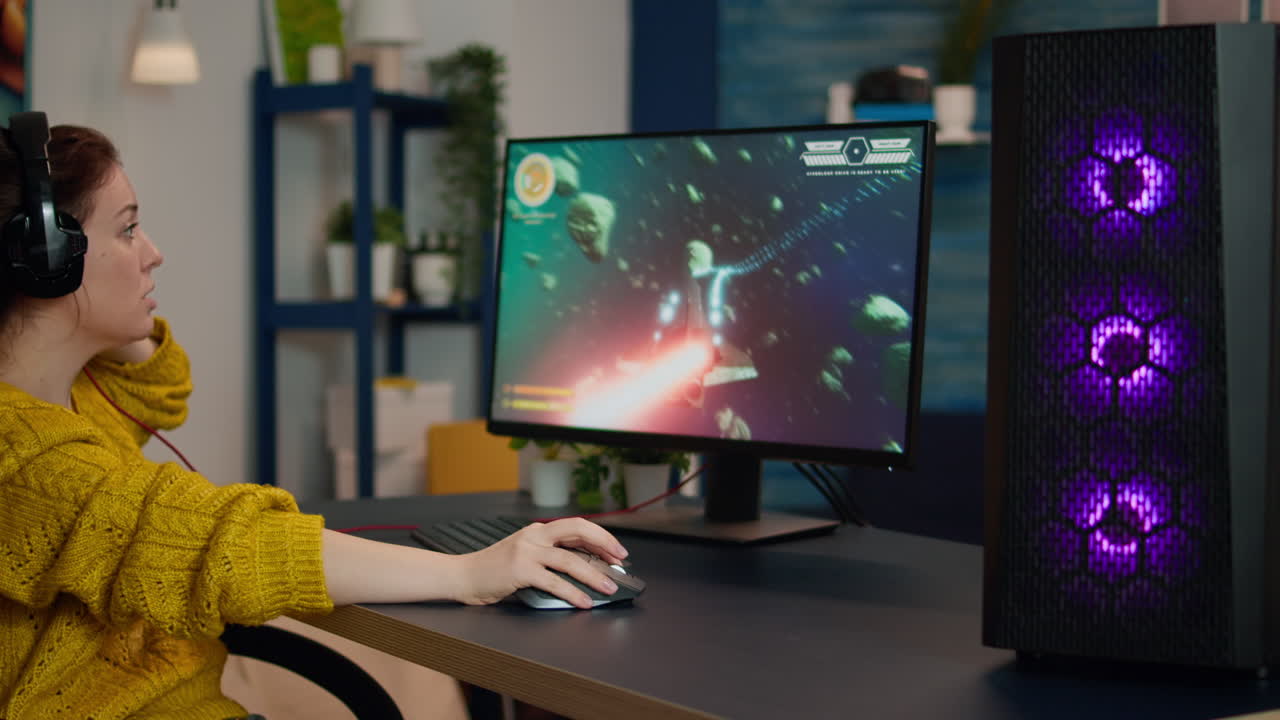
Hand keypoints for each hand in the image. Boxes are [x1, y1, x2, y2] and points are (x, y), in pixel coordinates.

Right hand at [451, 518, 629, 608]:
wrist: (463, 576)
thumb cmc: (494, 570)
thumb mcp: (524, 554)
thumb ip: (548, 556)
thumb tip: (584, 568)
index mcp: (537, 531)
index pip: (576, 526)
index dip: (600, 536)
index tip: (617, 550)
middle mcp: (534, 536)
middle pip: (577, 530)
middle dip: (604, 543)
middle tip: (621, 559)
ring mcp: (526, 551)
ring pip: (570, 559)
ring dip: (594, 574)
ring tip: (608, 587)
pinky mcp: (520, 570)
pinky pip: (554, 581)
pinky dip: (573, 593)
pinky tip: (584, 602)